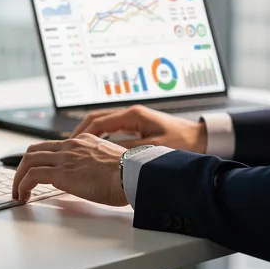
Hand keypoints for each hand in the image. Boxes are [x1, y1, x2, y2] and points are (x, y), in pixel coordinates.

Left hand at [10, 134, 128, 205]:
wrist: (132, 174)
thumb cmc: (128, 174)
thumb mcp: (108, 163)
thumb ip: (92, 165)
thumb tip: (83, 178)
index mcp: (83, 141)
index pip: (53, 146)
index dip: (40, 158)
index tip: (35, 171)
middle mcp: (71, 145)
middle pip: (35, 150)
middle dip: (23, 166)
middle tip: (21, 182)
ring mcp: (64, 157)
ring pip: (29, 160)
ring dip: (19, 177)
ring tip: (18, 193)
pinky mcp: (61, 172)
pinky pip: (32, 176)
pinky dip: (22, 186)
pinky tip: (23, 197)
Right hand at [70, 105, 207, 152]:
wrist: (202, 139)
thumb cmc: (182, 143)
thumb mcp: (153, 149)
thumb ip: (128, 151)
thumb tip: (105, 155)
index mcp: (133, 115)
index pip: (98, 121)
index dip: (82, 134)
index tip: (71, 145)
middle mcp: (131, 113)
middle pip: (97, 118)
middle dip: (81, 131)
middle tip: (68, 145)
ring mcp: (134, 118)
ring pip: (103, 122)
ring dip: (89, 133)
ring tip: (77, 147)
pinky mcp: (138, 125)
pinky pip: (112, 128)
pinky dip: (100, 136)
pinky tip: (96, 147)